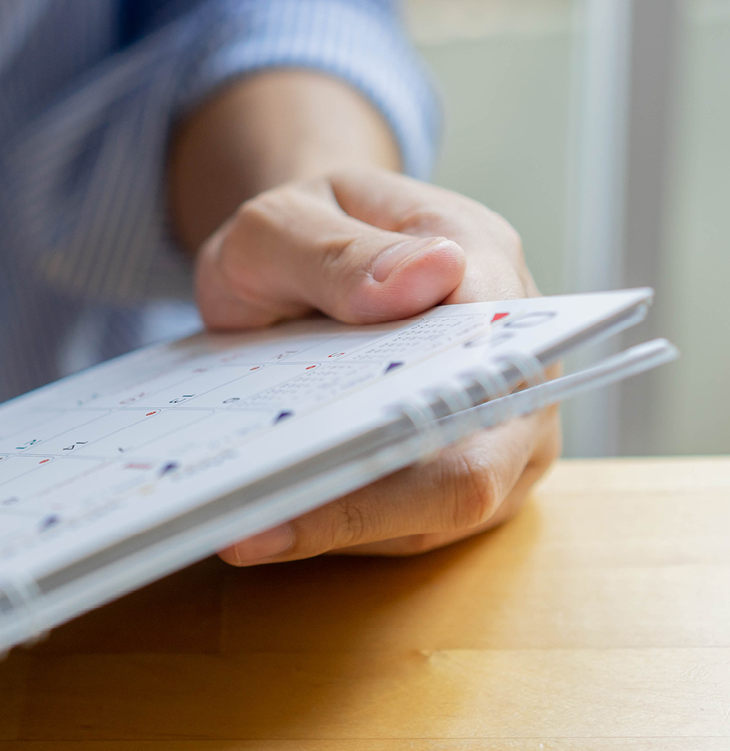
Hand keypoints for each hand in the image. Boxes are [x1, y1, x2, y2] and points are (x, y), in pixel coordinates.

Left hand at [195, 168, 560, 564]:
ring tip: (237, 529)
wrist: (301, 252)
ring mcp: (492, 438)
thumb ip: (337, 249)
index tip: (331, 457)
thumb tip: (422, 280)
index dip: (417, 432)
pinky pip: (394, 526)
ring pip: (425, 516)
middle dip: (354, 510)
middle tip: (245, 533)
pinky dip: (325, 524)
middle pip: (465, 475)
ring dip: (330, 526)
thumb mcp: (287, 217)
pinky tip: (257, 522)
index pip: (484, 373)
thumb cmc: (303, 233)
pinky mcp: (448, 484)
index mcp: (490, 275)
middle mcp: (512, 368)